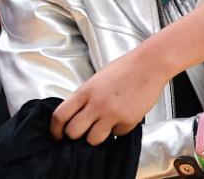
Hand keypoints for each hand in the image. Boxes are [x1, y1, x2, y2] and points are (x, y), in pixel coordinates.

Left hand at [51, 47, 168, 143]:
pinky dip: (118, 130)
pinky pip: (117, 134)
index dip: (55, 129)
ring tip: (103, 126)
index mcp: (86, 91)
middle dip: (75, 136)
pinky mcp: (128, 121)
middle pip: (73, 132)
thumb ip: (85, 97)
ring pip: (93, 139)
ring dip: (96, 136)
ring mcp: (112, 114)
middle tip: (81, 132)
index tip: (57, 135)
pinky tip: (122, 117)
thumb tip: (76, 115)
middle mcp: (97, 104)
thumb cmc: (125, 69)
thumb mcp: (97, 80)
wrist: (149, 65)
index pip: (60, 115)